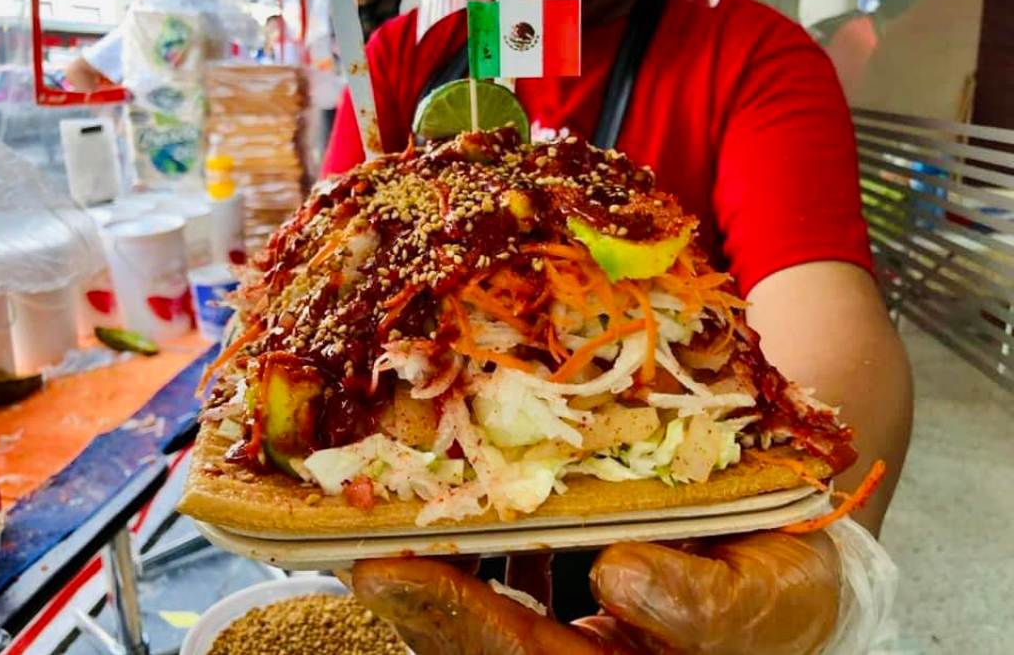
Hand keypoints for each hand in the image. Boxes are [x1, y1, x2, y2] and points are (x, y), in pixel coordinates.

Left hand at [352, 531, 840, 654]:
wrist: (783, 569)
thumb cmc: (781, 592)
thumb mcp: (764, 599)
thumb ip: (700, 604)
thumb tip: (620, 579)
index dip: (451, 619)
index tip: (384, 572)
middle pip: (473, 639)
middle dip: (409, 592)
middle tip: (344, 534)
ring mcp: (558, 630)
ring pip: (473, 602)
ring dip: (423, 557)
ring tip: (372, 501)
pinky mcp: (554, 591)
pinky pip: (495, 567)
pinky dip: (462, 533)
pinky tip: (443, 488)